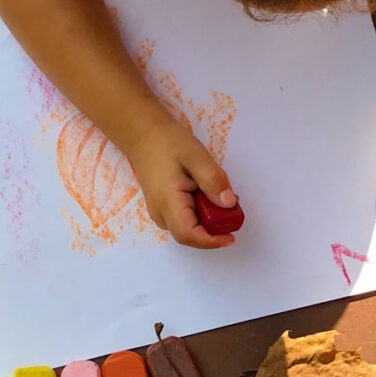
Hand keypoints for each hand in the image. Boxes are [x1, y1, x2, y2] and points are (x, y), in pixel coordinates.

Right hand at [125, 117, 237, 249]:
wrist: (143, 134)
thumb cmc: (167, 142)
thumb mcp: (196, 156)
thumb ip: (213, 180)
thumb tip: (229, 204)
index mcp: (167, 201)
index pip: (188, 235)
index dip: (211, 241)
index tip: (231, 236)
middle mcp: (160, 213)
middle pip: (190, 234)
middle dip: (213, 229)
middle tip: (232, 209)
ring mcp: (159, 211)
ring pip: (187, 228)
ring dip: (208, 221)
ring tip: (219, 197)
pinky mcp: (162, 207)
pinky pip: (184, 218)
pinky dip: (201, 213)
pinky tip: (207, 195)